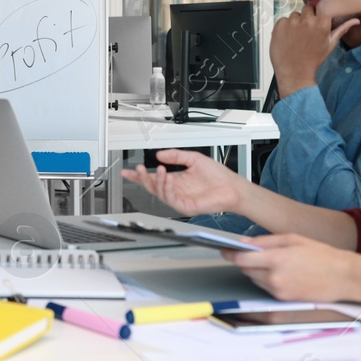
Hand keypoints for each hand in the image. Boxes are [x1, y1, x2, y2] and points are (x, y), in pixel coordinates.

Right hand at [120, 148, 248, 215]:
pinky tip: (168, 179)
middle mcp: (176, 190)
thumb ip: (176, 156)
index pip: (154, 177)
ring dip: (157, 181)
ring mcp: (180, 199)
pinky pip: (170, 199)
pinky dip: (167, 189)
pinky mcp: (185, 206)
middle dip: (142, 178)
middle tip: (139, 169)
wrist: (232, 187)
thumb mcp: (194, 158)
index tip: (127, 172)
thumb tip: (159, 155)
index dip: (139, 176)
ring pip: (159, 192)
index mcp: (176, 179)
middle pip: (152, 186)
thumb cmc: (218, 176)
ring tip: (160, 170)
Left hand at [224, 233, 357, 302]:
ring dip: (256, 271)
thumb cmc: (322, 255)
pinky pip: (265, 288)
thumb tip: (244, 243)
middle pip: (246, 270)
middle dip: (246, 261)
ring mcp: (278, 291)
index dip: (230, 254)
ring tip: (275, 263)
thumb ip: (265, 241)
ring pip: (254, 280)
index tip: (225, 250)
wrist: (344, 277)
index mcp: (276, 259)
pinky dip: (267, 280)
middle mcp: (274, 277)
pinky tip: (282, 273)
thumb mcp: (293, 239)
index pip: (241, 259)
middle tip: (256, 253)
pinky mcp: (283, 300)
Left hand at [269, 9, 358, 93]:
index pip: (321, 7)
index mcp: (322, 23)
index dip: (319, 12)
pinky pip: (282, 20)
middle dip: (307, 16)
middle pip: (307, 8)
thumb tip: (356, 20)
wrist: (295, 72)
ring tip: (296, 36)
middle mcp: (307, 20)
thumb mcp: (330, 45)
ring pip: (294, 14)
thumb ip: (341, 29)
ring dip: (296, 22)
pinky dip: (284, 27)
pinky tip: (287, 38)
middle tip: (306, 30)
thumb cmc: (314, 59)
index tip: (317, 19)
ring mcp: (292, 22)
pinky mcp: (279, 26)